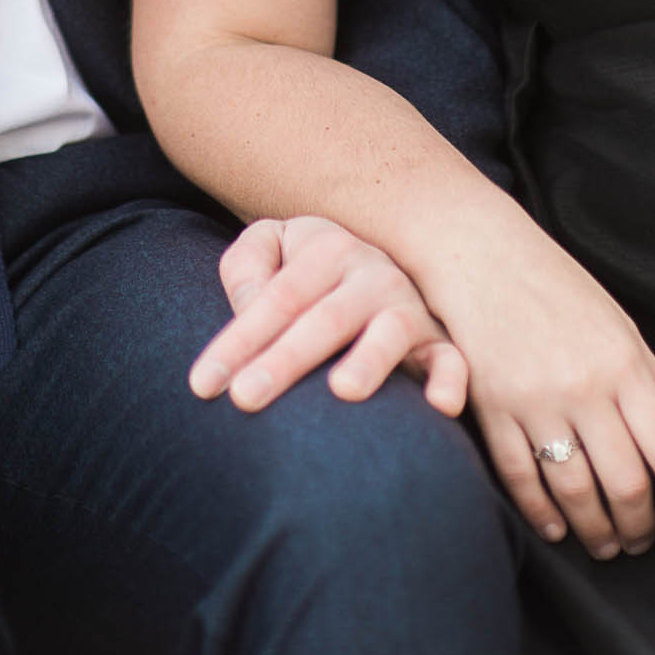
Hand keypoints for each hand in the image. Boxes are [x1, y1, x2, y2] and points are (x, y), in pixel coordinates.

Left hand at [188, 216, 469, 416]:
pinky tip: (440, 407)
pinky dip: (450, 381)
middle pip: (323, 319)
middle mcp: (371, 273)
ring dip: (368, 360)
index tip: (203, 385)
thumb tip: (246, 309)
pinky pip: (451, 361)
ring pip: (389, 333)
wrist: (374, 262)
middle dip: (283, 359)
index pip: (276, 297)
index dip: (237, 339)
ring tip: (342, 390)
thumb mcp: (270, 247)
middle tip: (245, 398)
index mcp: (326, 247)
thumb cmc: (305, 268)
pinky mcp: (438, 342)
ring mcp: (407, 307)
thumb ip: (246, 269)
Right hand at [438, 218, 654, 561]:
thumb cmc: (554, 284)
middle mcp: (583, 387)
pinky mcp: (492, 408)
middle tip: (645, 542)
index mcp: (623, 364)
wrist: (479, 252)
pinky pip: (521, 478)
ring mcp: (534, 401)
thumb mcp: (618, 324)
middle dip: (640, 526)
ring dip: (595, 530)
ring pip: (574, 490)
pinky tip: (556, 527)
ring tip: (605, 543)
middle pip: (625, 482)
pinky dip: (542, 512)